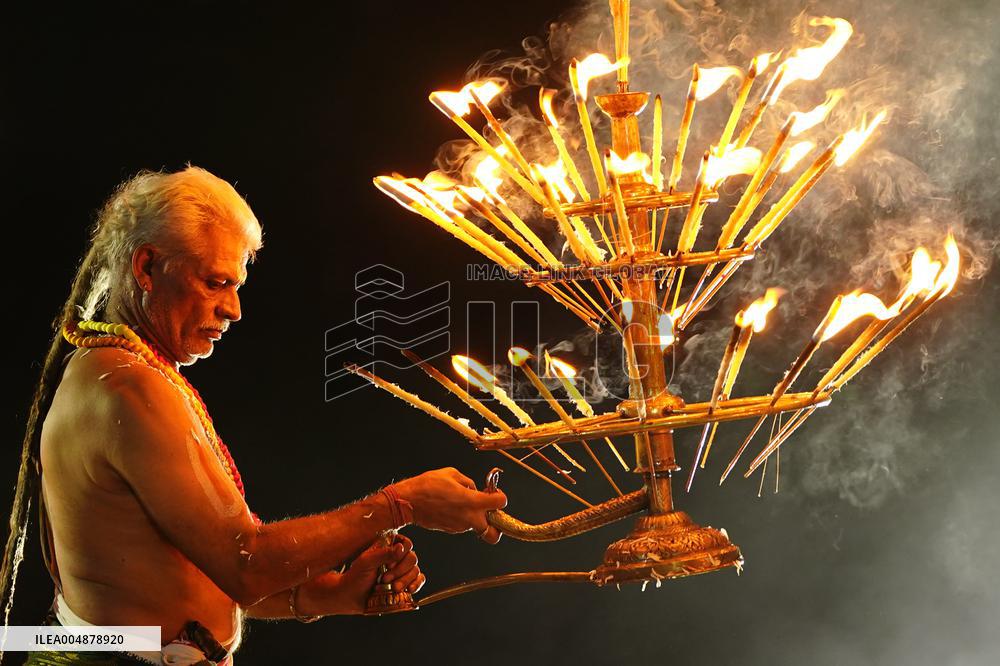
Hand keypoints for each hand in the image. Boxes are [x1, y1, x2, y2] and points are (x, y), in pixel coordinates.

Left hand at [300, 534, 423, 614]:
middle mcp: (396, 558)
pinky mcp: (404, 583)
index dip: (400, 555)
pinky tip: (409, 590)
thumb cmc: (354, 577)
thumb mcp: (366, 562)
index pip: (406, 544)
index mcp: (388, 547)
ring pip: (415, 571)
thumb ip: (383, 554)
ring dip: (405, 580)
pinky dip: (416, 584)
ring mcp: (401, 571)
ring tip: (392, 588)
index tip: (388, 565)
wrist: (349, 597)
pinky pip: (419, 580)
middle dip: (400, 571)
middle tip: (385, 579)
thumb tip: (401, 547)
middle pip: (412, 559)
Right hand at [394, 467, 507, 543]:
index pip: (501, 503)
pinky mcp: (451, 530)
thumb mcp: (452, 474)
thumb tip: (474, 489)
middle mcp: (469, 518)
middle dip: (496, 525)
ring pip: (477, 527)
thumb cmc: (427, 486)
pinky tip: (452, 507)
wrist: (408, 502)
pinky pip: (464, 525)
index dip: (500, 497)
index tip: (494, 494)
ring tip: (463, 504)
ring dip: (476, 517)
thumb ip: (468, 482)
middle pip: (495, 535)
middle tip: (490, 512)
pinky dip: (463, 518)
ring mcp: (460, 527)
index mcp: (473, 502)